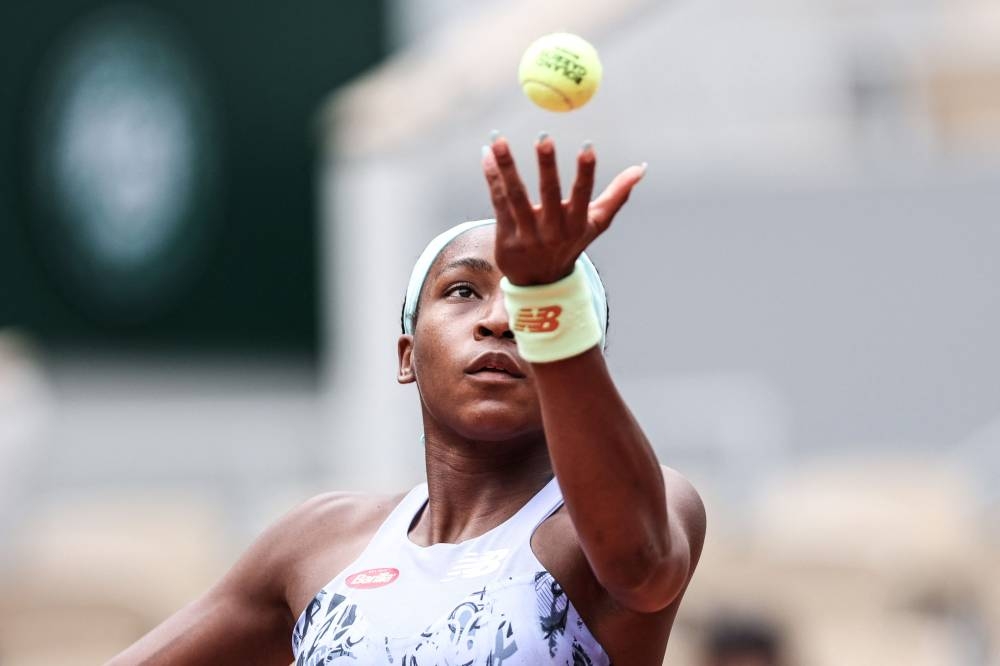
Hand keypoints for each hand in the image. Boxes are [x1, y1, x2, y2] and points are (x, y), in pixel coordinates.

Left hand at [483, 133, 644, 285]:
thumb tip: (642, 168)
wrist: (539, 283)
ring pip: (515, 196)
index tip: (588, 147)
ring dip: (507, 166)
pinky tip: (487, 152)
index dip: (586, 173)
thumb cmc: (571, 243)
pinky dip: (492, 176)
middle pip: (549, 194)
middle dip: (547, 166)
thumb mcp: (596, 223)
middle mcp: (552, 231)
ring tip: (499, 140)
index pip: (583, 196)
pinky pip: (497, 201)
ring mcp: (527, 234)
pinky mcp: (505, 236)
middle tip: (543, 137)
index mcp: (577, 224)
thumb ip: (618, 195)